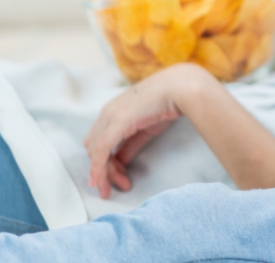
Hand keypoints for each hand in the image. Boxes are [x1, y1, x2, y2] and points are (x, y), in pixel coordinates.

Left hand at [84, 63, 211, 198]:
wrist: (180, 87)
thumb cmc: (167, 103)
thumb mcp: (146, 128)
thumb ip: (131, 144)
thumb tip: (120, 161)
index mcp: (113, 111)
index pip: (99, 141)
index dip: (105, 162)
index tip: (121, 176)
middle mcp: (106, 113)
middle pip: (94, 148)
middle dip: (104, 170)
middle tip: (119, 185)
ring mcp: (110, 117)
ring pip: (95, 151)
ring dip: (104, 172)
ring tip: (119, 186)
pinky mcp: (117, 122)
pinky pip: (102, 150)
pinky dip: (98, 167)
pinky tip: (99, 181)